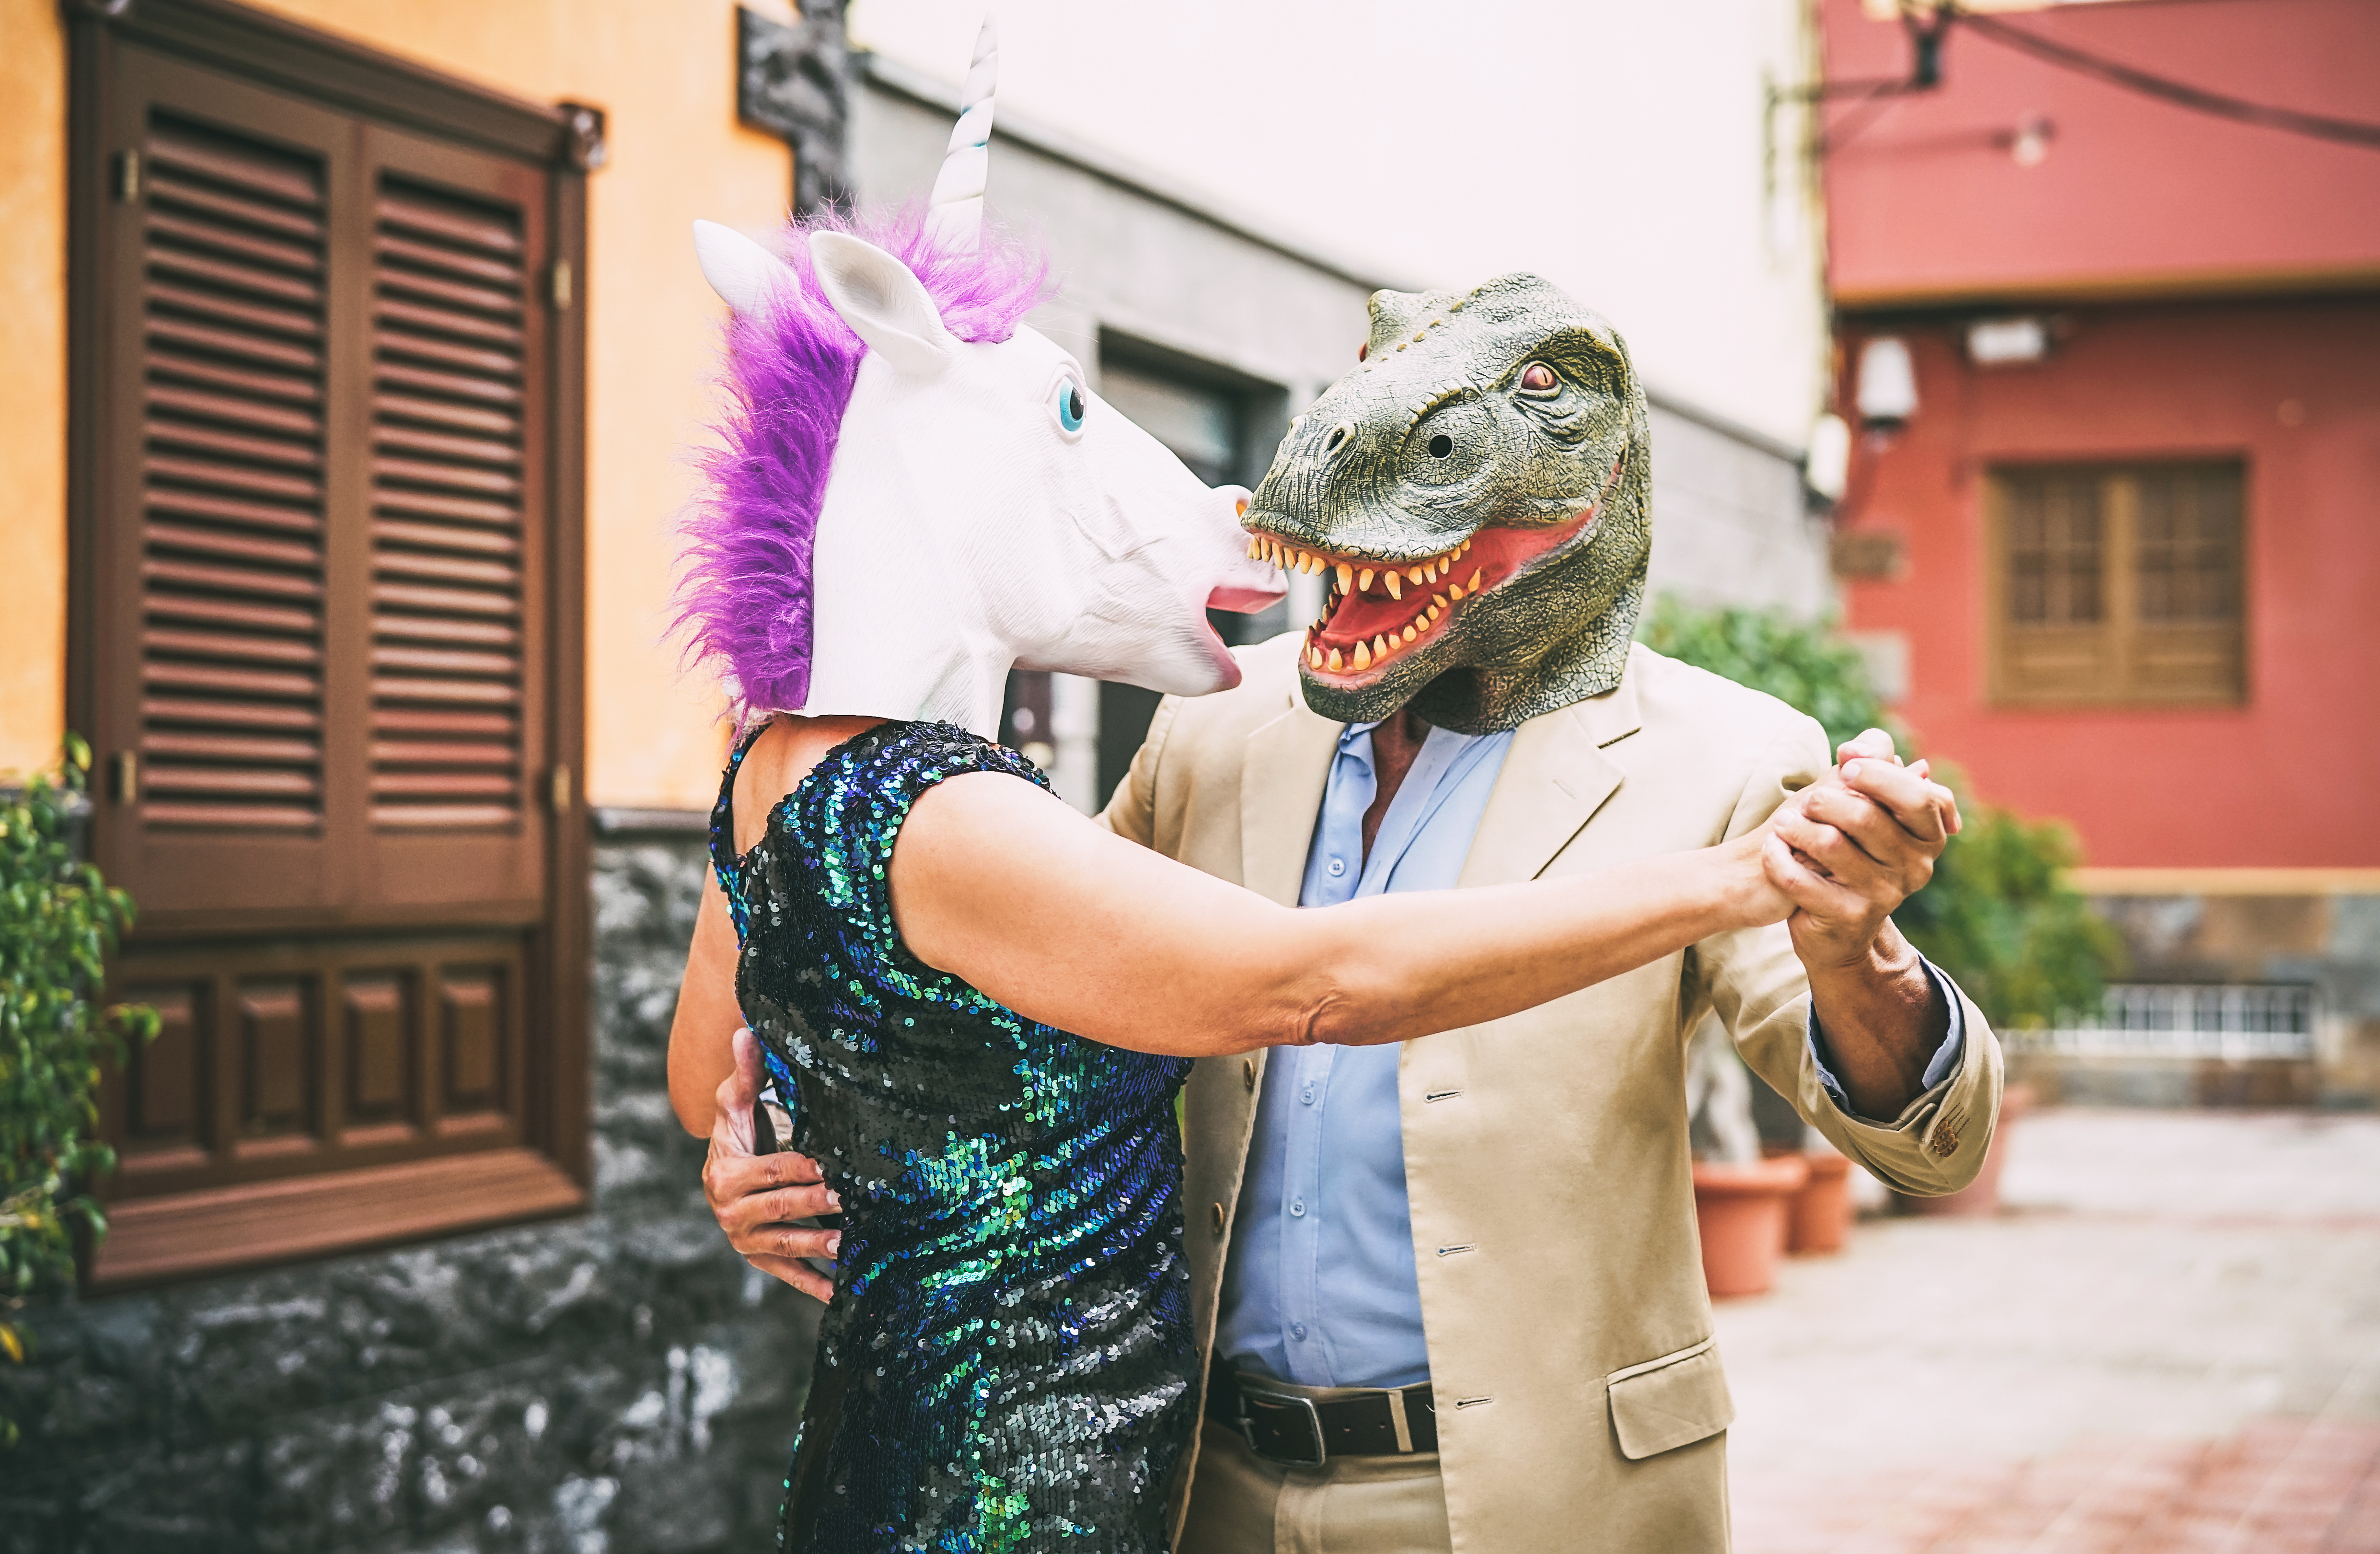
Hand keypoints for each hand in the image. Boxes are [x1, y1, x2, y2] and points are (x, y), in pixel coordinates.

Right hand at [701, 1027, 838, 1300]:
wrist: (723, 1172)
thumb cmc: (738, 1133)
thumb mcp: (736, 1105)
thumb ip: (746, 1074)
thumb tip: (746, 1032)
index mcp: (726, 1174)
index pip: (772, 1169)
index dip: (802, 1167)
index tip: (831, 1164)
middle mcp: (730, 1212)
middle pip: (780, 1208)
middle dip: (814, 1205)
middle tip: (849, 1200)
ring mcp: (744, 1240)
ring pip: (784, 1245)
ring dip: (816, 1248)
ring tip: (847, 1246)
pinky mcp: (758, 1260)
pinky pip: (786, 1275)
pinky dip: (812, 1285)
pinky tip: (839, 1292)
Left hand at [1763, 728, 1961, 969]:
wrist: (1838, 927)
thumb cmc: (1852, 850)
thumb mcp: (1867, 805)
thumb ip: (1870, 766)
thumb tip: (1856, 749)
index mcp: (1929, 836)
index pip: (1917, 797)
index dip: (1878, 775)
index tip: (1844, 766)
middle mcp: (1916, 867)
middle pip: (1865, 816)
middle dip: (1824, 800)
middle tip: (1807, 801)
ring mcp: (1885, 895)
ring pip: (1830, 844)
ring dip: (1796, 827)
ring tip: (1782, 823)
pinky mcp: (1849, 917)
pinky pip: (1801, 879)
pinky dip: (1778, 858)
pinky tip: (1772, 848)